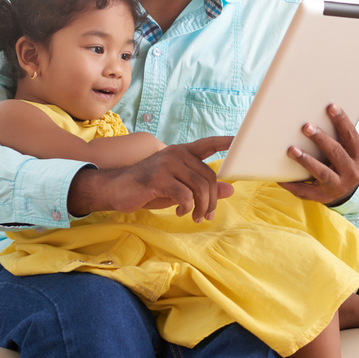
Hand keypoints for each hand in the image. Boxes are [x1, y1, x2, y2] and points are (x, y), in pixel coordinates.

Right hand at [68, 135, 233, 222]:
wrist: (116, 190)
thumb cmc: (149, 189)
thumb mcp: (179, 189)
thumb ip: (203, 188)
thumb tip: (230, 189)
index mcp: (183, 152)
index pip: (209, 143)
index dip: (226, 142)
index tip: (242, 140)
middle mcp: (177, 154)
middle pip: (209, 176)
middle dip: (212, 200)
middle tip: (206, 215)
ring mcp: (167, 164)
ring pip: (199, 187)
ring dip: (201, 207)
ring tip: (195, 217)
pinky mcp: (158, 177)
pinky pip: (184, 195)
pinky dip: (186, 208)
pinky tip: (179, 212)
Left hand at [278, 104, 358, 205]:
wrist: (351, 193)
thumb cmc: (346, 162)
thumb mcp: (351, 151)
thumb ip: (341, 136)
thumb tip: (325, 110)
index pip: (351, 136)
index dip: (342, 121)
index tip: (331, 107)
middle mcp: (351, 172)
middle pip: (336, 153)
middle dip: (321, 139)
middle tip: (306, 126)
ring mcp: (337, 186)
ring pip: (321, 172)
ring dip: (306, 160)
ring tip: (292, 149)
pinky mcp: (323, 197)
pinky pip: (305, 191)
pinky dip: (292, 184)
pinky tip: (280, 177)